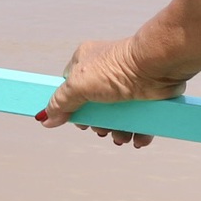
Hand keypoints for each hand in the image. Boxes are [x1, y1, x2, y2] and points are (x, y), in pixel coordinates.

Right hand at [38, 36, 184, 148]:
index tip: (77, 120)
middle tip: (102, 129)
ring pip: (117, 118)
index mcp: (86, 63)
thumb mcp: (78, 85)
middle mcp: (105, 74)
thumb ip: (60, 102)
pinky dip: (137, 133)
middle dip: (98, 125)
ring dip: (118, 133)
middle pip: (94, 108)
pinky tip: (136, 138)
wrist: (156, 68)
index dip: (72, 107)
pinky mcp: (144, 98)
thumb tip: (44, 118)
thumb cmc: (117, 68)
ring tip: (121, 136)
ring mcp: (126, 87)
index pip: (70, 87)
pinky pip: (138, 121)